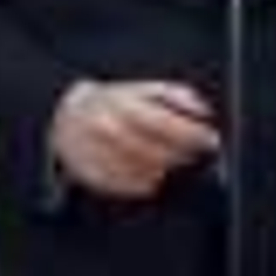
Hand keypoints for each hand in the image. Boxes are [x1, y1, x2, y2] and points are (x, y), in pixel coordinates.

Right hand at [48, 78, 219, 200]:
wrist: (65, 116)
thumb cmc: (110, 102)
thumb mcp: (142, 88)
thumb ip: (174, 95)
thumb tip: (202, 109)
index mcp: (122, 103)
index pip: (165, 123)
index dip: (192, 134)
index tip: (210, 139)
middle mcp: (108, 129)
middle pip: (158, 152)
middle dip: (182, 154)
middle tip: (194, 154)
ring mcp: (98, 155)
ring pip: (145, 172)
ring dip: (166, 170)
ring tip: (172, 163)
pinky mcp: (92, 177)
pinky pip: (128, 188)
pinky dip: (144, 183)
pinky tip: (151, 175)